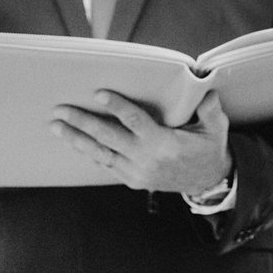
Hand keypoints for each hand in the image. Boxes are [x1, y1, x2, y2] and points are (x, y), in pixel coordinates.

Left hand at [50, 89, 232, 194]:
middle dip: (83, 123)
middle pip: (109, 137)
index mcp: (164, 143)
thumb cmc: (209, 148)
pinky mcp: (133, 180)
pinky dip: (90, 153)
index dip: (116, 106)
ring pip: (101, 153)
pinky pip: (107, 165)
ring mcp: (137, 172)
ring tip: (56, 127)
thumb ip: (211, 110)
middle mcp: (146, 159)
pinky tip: (75, 143)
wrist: (207, 182)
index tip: (98, 93)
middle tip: (61, 110)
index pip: (135, 121)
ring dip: (77, 140)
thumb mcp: (216, 129)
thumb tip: (208, 90)